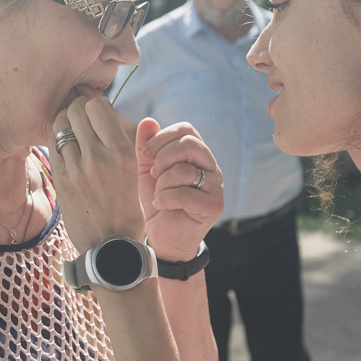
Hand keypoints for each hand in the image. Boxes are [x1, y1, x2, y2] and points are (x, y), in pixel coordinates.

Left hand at [50, 97, 145, 252]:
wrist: (111, 245)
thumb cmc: (125, 205)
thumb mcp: (132, 169)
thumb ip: (116, 140)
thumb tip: (99, 110)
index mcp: (122, 151)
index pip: (98, 105)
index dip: (94, 104)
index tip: (95, 113)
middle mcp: (99, 156)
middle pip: (76, 109)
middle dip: (77, 109)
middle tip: (80, 120)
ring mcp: (77, 168)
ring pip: (60, 124)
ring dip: (65, 123)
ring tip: (72, 133)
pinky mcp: (61, 180)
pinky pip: (53, 145)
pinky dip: (58, 141)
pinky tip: (66, 150)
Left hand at [136, 118, 222, 260]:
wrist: (164, 239)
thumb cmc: (157, 202)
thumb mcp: (146, 173)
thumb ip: (147, 148)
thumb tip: (147, 121)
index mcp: (198, 155)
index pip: (186, 130)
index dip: (162, 137)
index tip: (145, 153)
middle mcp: (211, 167)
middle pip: (190, 144)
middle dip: (163, 157)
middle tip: (153, 175)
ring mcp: (215, 187)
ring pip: (185, 170)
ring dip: (163, 183)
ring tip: (159, 194)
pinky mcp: (213, 206)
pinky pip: (185, 193)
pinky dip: (166, 198)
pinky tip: (161, 205)